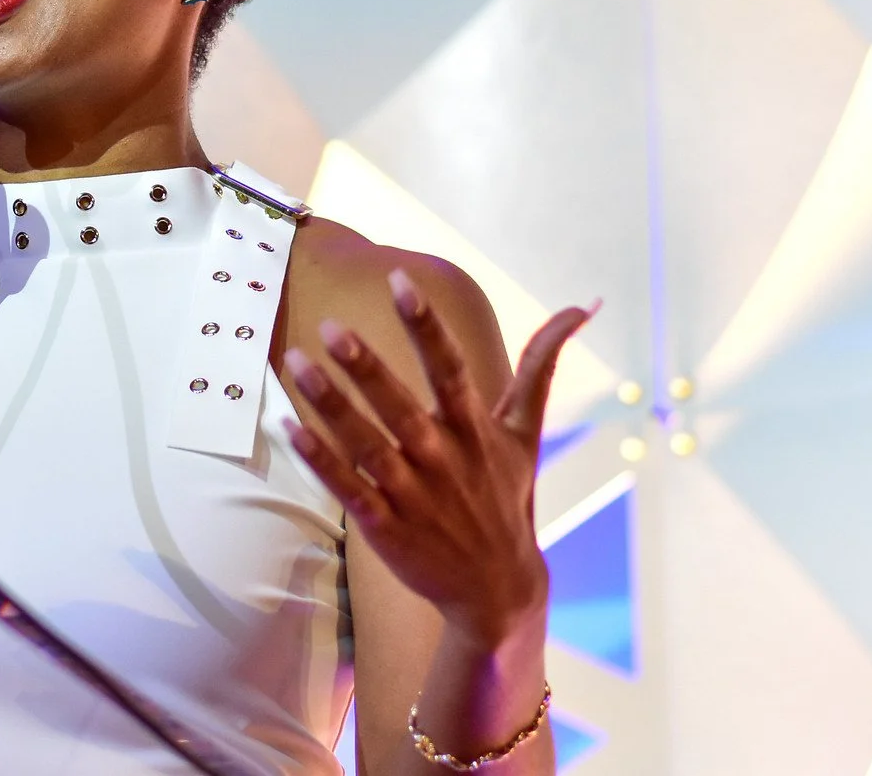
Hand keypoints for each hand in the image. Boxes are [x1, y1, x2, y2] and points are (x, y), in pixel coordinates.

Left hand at [283, 270, 596, 648]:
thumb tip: (579, 305)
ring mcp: (413, 494)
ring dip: (330, 405)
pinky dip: (321, 460)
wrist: (498, 590)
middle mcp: (443, 458)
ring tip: (296, 363)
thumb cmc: (506, 495)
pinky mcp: (387, 527)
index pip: (450, 368)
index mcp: (474, 429)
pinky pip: (348, 489)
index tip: (401, 281)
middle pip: (401, 406)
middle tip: (331, 326)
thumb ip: (541, 365)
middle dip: (367, 367)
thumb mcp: (524, 432)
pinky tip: (291, 427)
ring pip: (366, 445)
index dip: (426, 325)